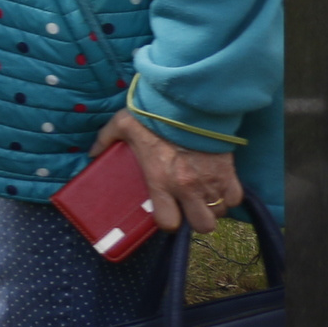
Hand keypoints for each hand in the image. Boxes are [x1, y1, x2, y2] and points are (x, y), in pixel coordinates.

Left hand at [92, 109, 242, 234]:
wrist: (188, 101)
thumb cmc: (154, 115)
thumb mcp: (122, 124)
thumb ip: (105, 140)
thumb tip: (92, 153)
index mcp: (160, 180)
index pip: (167, 222)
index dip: (167, 221)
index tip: (166, 211)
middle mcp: (187, 187)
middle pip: (202, 226)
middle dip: (196, 219)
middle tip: (189, 206)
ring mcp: (211, 182)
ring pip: (220, 214)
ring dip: (212, 208)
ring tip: (203, 195)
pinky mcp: (229, 172)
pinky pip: (235, 198)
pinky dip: (229, 196)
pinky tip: (218, 185)